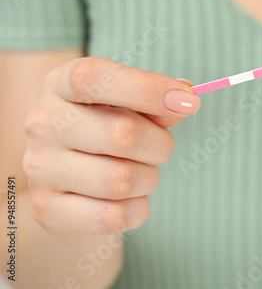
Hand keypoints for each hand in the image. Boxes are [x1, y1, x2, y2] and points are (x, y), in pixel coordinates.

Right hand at [23, 57, 199, 236]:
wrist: (70, 186)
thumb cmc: (108, 133)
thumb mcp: (129, 106)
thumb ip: (157, 101)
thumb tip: (184, 101)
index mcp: (61, 85)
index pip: (95, 78)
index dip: (147, 88)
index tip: (189, 102)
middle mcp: (43, 123)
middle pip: (122, 134)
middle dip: (160, 145)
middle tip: (159, 147)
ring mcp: (40, 168)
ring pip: (122, 180)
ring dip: (148, 178)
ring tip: (140, 173)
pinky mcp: (48, 209)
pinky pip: (115, 216)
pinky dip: (138, 208)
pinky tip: (129, 199)